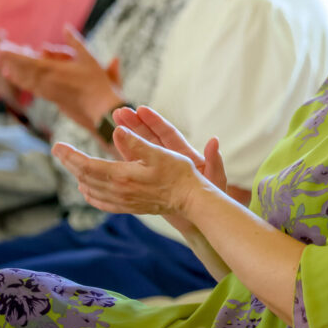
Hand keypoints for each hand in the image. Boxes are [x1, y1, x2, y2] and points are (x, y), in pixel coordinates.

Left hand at [0, 25, 124, 131]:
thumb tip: (65, 27)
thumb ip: (74, 42)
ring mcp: (46, 91)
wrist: (99, 108)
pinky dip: (19, 81)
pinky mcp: (49, 98)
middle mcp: (45, 81)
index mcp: (52, 70)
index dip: (11, 54)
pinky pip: (29, 88)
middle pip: (20, 70)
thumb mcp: (88, 58)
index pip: (26, 60)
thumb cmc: (96, 82)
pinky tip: (14, 78)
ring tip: (1, 66)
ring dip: (12, 72)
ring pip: (23, 80)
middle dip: (8, 61)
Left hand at [52, 124, 215, 217]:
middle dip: (70, 163)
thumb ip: (136, 142)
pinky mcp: (130, 207)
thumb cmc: (178, 173)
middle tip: (58, 150)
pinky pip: (102, 202)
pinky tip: (87, 190)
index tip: (57, 145)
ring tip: (71, 165)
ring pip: (91, 189)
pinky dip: (90, 194)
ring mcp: (123, 201)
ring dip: (78, 177)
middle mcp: (118, 191)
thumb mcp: (160, 153)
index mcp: (122, 176)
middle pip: (85, 177)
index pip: (87, 165)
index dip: (70, 155)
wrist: (190, 199)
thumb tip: (116, 130)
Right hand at [113, 106, 249, 206]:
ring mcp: (158, 169)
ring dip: (126, 138)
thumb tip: (214, 141)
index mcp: (185, 154)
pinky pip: (134, 167)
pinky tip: (112, 151)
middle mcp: (170, 159)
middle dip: (135, 124)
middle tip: (119, 112)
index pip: (167, 133)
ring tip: (113, 125)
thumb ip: (214, 161)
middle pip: (150, 137)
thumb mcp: (215, 178)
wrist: (201, 218)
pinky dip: (124, 159)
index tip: (141, 109)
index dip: (154, 121)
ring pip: (140, 150)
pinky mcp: (150, 181)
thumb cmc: (210, 197)